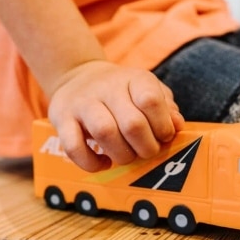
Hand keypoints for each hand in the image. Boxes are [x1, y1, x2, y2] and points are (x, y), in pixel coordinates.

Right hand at [47, 60, 184, 171]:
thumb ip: (166, 108)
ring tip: (126, 157)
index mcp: (134, 79)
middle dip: (146, 148)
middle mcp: (107, 88)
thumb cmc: (122, 92)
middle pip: (132, 124)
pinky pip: (73, 147)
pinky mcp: (61, 118)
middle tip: (146, 152)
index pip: (152, 101)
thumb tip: (178, 125)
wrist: (77, 76)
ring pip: (104, 133)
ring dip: (122, 155)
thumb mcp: (147, 91)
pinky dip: (91, 163)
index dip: (163, 126)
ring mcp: (82, 103)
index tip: (163, 136)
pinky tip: (103, 162)